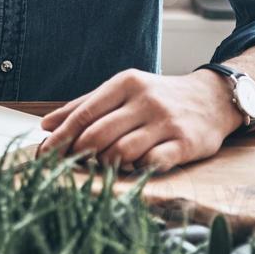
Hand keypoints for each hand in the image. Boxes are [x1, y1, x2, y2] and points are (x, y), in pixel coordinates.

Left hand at [38, 68, 242, 172]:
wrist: (212, 98)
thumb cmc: (158, 97)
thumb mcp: (122, 91)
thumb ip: (85, 106)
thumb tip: (45, 125)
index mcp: (125, 83)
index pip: (84, 113)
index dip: (60, 137)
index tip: (43, 154)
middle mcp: (145, 100)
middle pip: (98, 134)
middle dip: (78, 154)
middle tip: (67, 166)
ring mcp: (166, 121)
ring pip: (121, 151)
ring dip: (105, 164)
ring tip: (103, 165)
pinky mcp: (185, 143)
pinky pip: (151, 163)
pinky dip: (136, 170)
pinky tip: (132, 169)